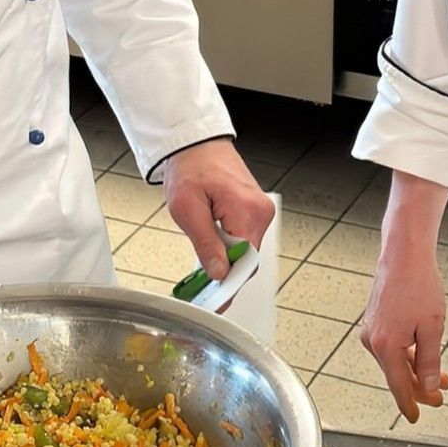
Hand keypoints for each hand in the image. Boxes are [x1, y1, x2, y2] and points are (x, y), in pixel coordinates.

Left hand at [162, 138, 272, 278]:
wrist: (195, 144)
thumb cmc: (190, 167)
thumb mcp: (187, 209)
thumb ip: (206, 244)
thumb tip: (219, 273)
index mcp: (247, 210)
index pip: (245, 261)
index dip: (229, 284)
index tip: (216, 301)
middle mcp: (260, 211)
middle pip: (248, 259)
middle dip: (226, 273)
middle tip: (202, 288)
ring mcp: (260, 210)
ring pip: (247, 250)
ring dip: (226, 259)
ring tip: (204, 262)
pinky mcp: (255, 209)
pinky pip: (245, 237)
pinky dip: (230, 247)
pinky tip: (214, 248)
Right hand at [360, 177, 447, 422]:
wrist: (404, 254)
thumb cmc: (418, 285)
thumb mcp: (432, 328)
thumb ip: (430, 361)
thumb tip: (430, 386)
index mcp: (386, 346)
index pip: (399, 386)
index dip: (410, 403)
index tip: (416, 417)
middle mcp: (373, 341)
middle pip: (397, 374)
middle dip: (420, 386)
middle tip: (440, 395)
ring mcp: (371, 330)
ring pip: (395, 360)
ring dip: (417, 369)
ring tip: (441, 375)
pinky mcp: (374, 321)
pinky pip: (391, 347)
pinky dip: (408, 354)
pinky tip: (423, 354)